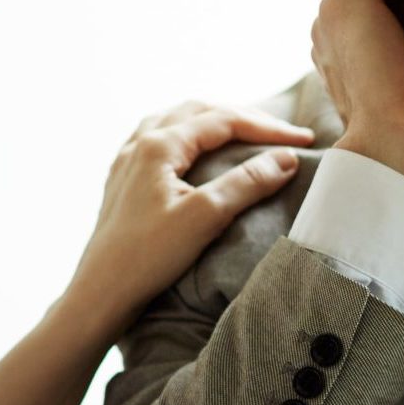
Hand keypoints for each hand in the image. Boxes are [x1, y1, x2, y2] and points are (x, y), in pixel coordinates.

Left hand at [64, 101, 313, 333]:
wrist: (100, 293)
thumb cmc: (148, 257)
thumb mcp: (205, 217)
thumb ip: (247, 183)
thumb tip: (286, 159)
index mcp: (159, 145)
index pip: (224, 121)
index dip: (268, 128)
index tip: (303, 141)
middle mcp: (139, 144)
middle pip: (199, 111)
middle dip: (243, 118)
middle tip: (279, 133)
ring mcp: (126, 161)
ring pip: (175, 120)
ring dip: (212, 120)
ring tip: (242, 131)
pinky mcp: (122, 181)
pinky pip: (157, 139)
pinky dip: (187, 134)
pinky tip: (193, 150)